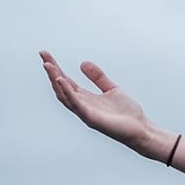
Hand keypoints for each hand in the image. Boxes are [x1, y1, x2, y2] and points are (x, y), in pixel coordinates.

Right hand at [41, 52, 167, 157]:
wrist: (141, 129)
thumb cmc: (127, 113)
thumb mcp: (112, 89)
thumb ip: (98, 77)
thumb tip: (82, 63)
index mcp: (85, 99)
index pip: (66, 81)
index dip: (56, 68)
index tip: (45, 54)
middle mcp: (82, 106)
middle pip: (61, 87)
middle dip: (51, 71)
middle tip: (43, 55)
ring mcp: (85, 113)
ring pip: (65, 96)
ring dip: (55, 80)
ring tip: (48, 66)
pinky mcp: (92, 119)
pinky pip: (77, 105)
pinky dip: (68, 92)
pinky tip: (62, 80)